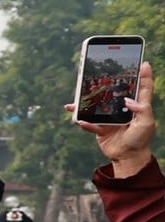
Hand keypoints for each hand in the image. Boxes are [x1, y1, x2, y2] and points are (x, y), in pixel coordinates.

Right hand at [75, 60, 154, 177]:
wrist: (127, 158)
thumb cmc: (140, 140)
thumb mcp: (146, 124)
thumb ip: (141, 109)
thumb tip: (127, 99)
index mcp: (138, 106)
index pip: (142, 87)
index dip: (144, 75)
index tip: (143, 63)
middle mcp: (123, 109)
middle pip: (115, 92)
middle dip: (108, 83)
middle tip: (102, 73)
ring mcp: (110, 118)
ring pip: (97, 106)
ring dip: (86, 103)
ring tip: (76, 99)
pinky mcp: (101, 128)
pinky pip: (90, 123)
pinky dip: (85, 122)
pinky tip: (79, 120)